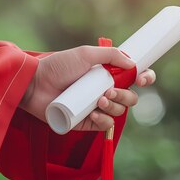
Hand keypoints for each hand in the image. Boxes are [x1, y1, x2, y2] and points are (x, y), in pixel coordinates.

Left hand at [19, 46, 156, 130]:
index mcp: (107, 74)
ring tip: (97, 101)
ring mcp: (96, 108)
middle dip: (125, 96)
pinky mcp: (86, 123)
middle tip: (109, 91)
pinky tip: (92, 114)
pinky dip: (103, 120)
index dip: (145, 78)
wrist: (34, 84)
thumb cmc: (57, 66)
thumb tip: (133, 63)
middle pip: (130, 97)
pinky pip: (105, 126)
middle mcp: (105, 91)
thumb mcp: (84, 54)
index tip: (143, 78)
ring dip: (113, 107)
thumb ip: (110, 55)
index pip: (135, 78)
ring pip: (119, 112)